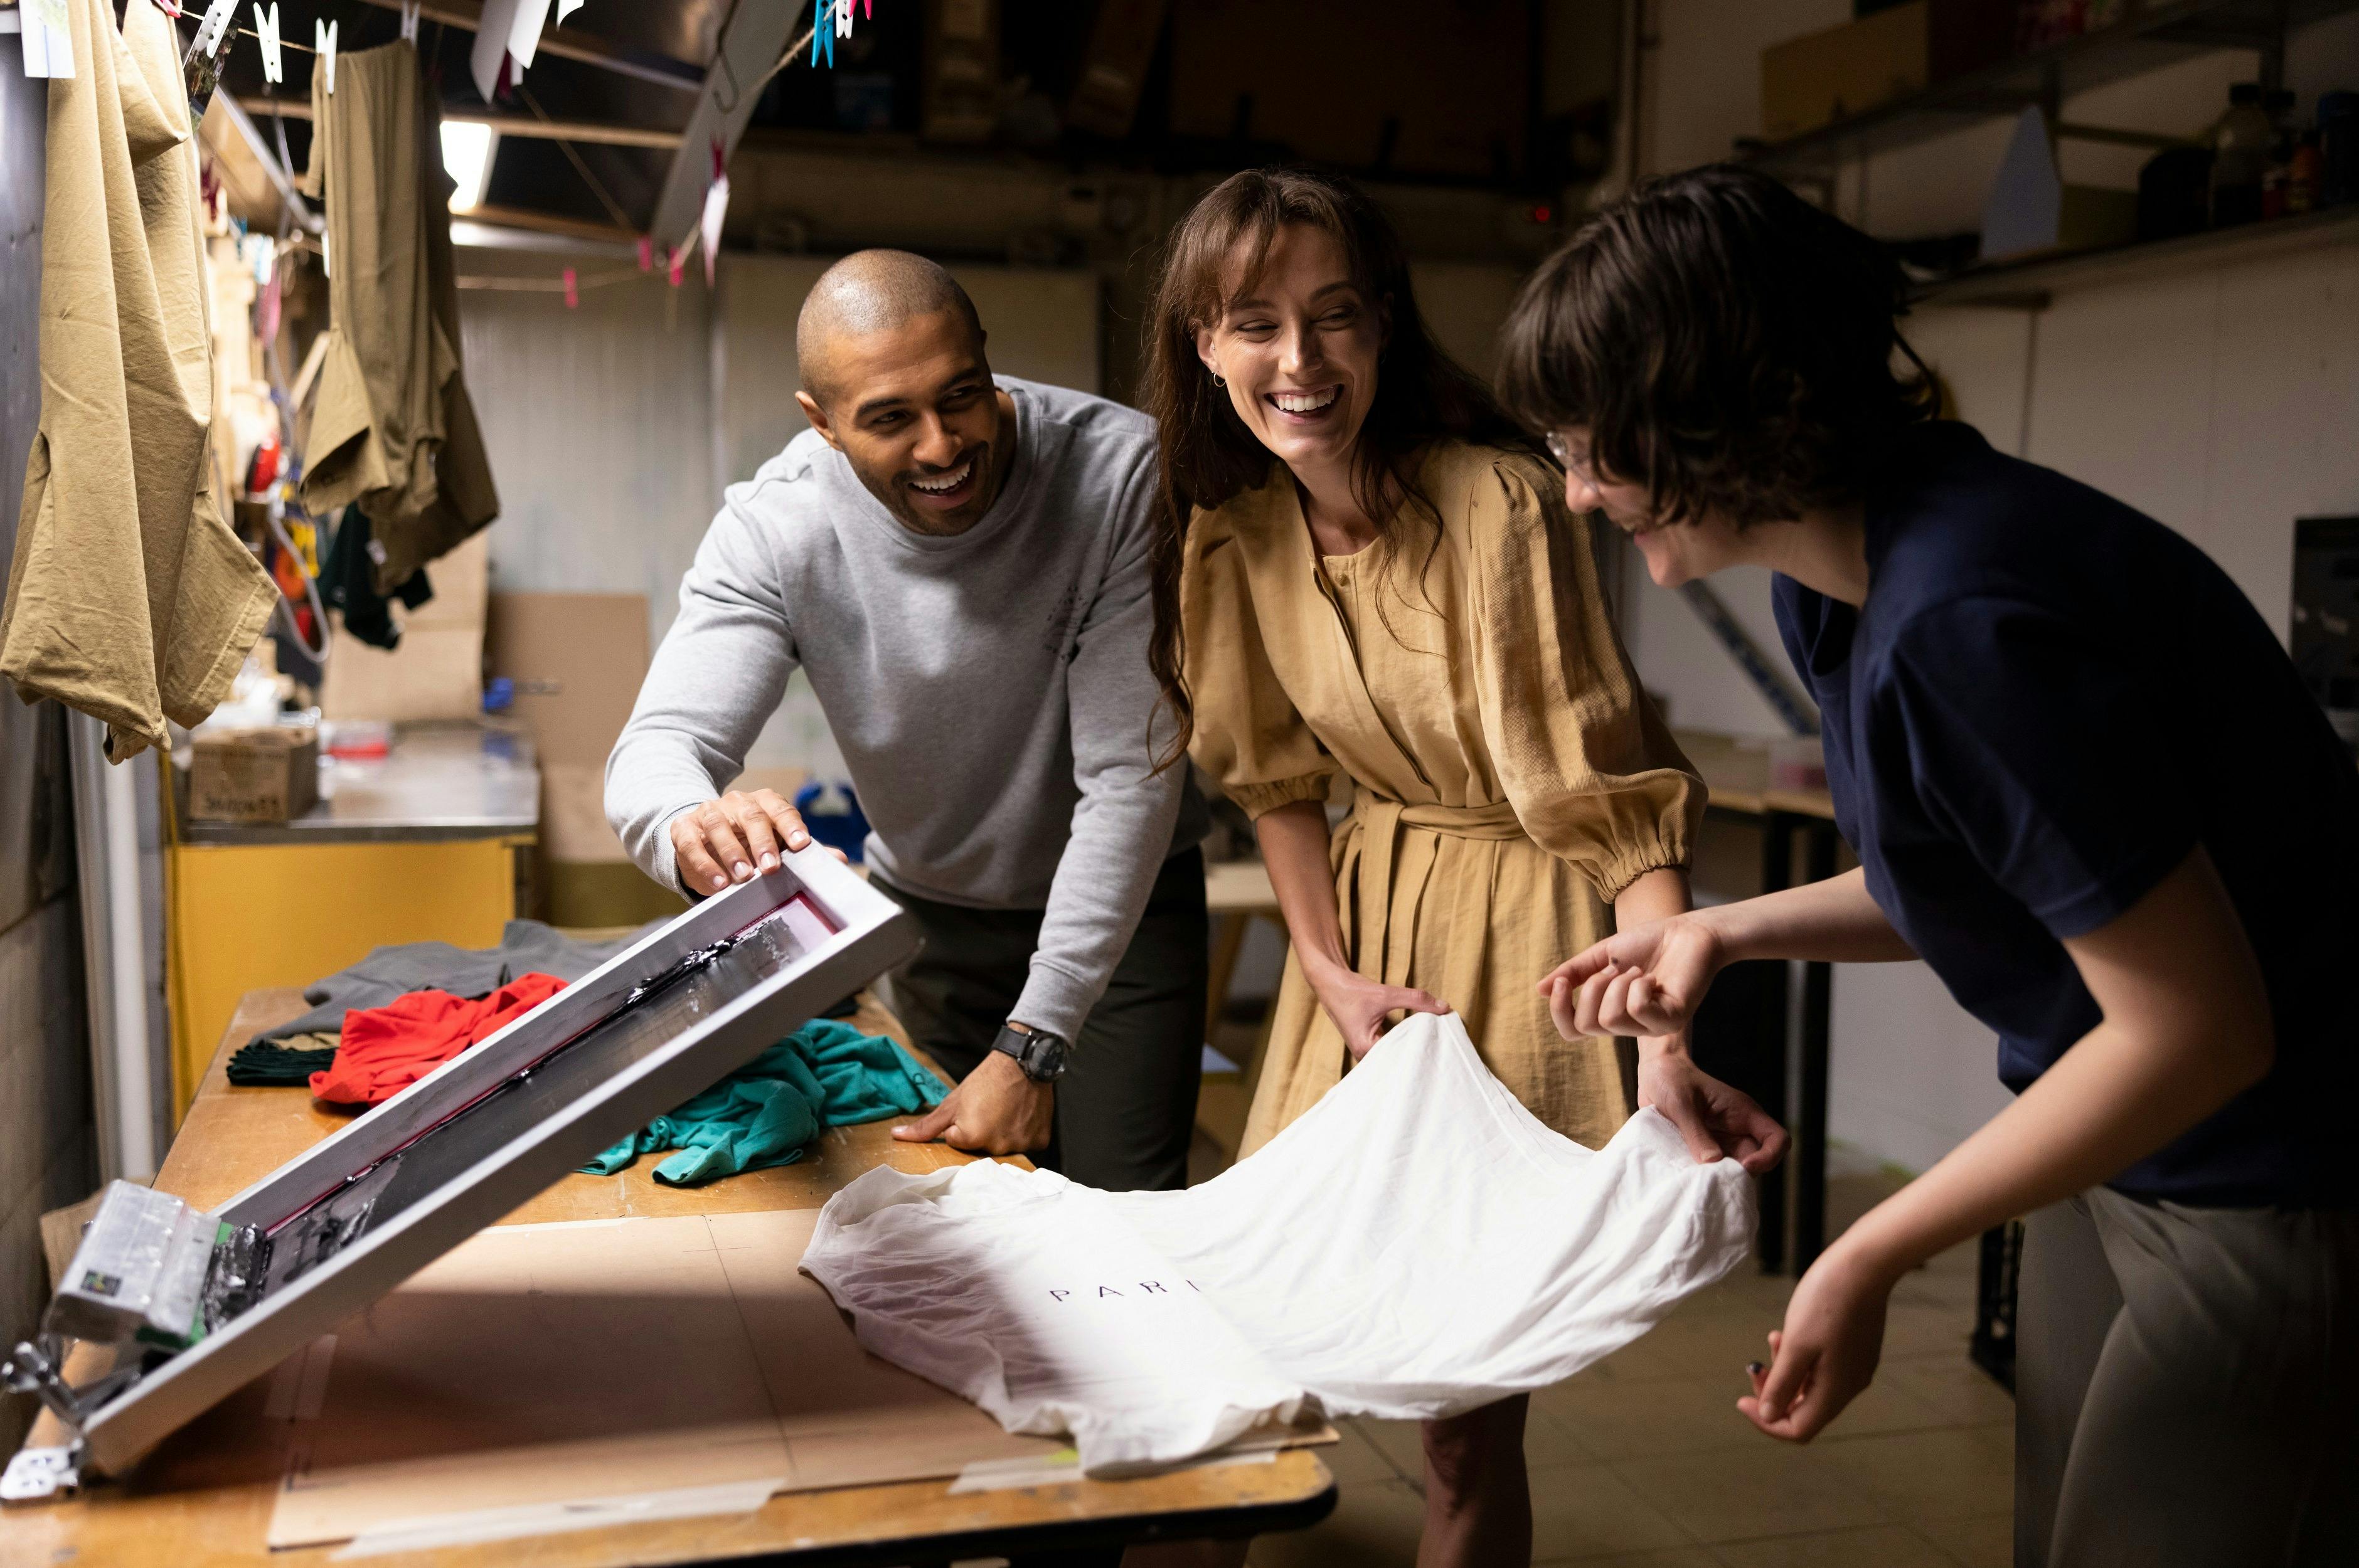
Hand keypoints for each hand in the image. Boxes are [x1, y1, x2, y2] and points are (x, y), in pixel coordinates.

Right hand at [669, 789, 843, 894]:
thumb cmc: (749, 843)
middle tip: (771, 867)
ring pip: (718, 826)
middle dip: (762, 842)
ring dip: (731, 853)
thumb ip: (804, 852)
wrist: (704, 839)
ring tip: (743, 877)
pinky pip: (691, 843)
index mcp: (764, 803)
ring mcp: (709, 813)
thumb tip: (839, 860)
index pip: (781, 810)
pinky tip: (717, 882)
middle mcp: (737, 803)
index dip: (792, 827)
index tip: (801, 846)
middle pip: (751, 816)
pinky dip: (704, 863)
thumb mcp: (777, 846)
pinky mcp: (683, 828)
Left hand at [892, 1050, 1054, 1155]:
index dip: (961, 1125)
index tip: (973, 1109)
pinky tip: (1021, 1116)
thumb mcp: (952, 1102)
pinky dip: (1023, 1133)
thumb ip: (926, 1126)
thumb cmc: (984, 1080)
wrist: (1024, 1061)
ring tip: (1007, 1111)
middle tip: (990, 1110)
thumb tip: (897, 1137)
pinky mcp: (1039, 1142)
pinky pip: (1026, 1145)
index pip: (957, 1142)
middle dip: (981, 1133)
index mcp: (971, 1137)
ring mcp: (1020, 1146)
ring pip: (1003, 1149)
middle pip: (980, 1149)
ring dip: (1002, 1135)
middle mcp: (996, 1147)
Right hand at [1308, 962, 1448, 1061]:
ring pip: (1394, 1053)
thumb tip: (1445, 1007)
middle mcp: (1364, 1054)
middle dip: (1416, 1054)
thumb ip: (1415, 1000)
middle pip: (1396, 1060)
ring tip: (1433, 1047)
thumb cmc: (1352, 991)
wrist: (1330, 983)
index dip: (1418, 1055)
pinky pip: (1390, 1047)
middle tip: (1440, 1052)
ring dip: (1410, 1048)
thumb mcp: (1385, 994)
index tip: (1438, 1053)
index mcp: (1365, 1049)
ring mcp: (1366, 1050)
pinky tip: (1418, 1038)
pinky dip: (1403, 1041)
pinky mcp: (1369, 1042)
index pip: (1398, 1059)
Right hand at [1536, 912, 1727, 1038]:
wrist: (1688, 931)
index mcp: (1610, 1013)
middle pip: (1586, 1025)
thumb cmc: (1650, 943)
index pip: (1573, 1031)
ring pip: (1610, 1019)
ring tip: (1638, 972)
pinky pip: (1637, 1010)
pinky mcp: (1671, 1020)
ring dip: (1619, 984)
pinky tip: (1653, 979)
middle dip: (1593, 988)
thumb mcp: (1602, 955)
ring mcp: (1651, 1027)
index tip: (1563, 982)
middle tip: (1616, 970)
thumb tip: (1540, 989)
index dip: (1559, 1010)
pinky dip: (1639, 986)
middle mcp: (1629, 1026)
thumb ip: (1574, 972)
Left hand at [1636, 1047, 1787, 1172]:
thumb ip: (1696, 1132)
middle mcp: (1738, 1129)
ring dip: (1720, 1177)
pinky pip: (1714, 1168)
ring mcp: (1722, 1139)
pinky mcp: (1705, 1147)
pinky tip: (1689, 1177)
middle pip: (1757, 1161)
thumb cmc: (1671, 1079)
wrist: (1656, 1073)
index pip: (1777, 1139)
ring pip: (1734, 1168)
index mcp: (1743, 1113)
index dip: (1769, 1157)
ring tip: (1699, 1180)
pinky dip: (1705, 1175)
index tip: (1744, 1167)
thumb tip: (1712, 1162)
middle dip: (1739, 1174)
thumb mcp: (1681, 1103)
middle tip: (1714, 1180)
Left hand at [1737, 1240, 1895, 1441]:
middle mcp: (1850, 1385)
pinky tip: (1787, 1332)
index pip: (1799, 1429)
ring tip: (1772, 1338)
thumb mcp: (1796, 1345)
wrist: (1864, 1265)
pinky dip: (1800, 1357)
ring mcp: (1855, 1366)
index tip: (1741, 1400)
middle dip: (1774, 1393)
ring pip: (1811, 1386)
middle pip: (1805, 1409)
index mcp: (1836, 1391)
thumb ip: (1782, 1384)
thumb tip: (1768, 1416)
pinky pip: (1822, 1367)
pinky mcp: (1856, 1349)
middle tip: (1755, 1366)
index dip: (1767, 1422)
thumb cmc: (1827, 1302)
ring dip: (1785, 1370)